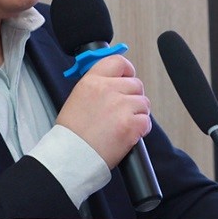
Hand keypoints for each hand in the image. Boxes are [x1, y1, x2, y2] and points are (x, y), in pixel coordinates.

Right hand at [56, 54, 151, 168]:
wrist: (72, 156)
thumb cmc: (72, 134)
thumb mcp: (77, 98)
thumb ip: (97, 86)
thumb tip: (115, 81)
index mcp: (92, 81)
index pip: (118, 62)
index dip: (127, 70)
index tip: (128, 76)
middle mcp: (108, 90)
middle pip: (136, 84)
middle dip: (133, 97)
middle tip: (124, 110)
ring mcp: (121, 106)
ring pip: (143, 103)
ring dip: (137, 113)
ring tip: (122, 125)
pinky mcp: (131, 124)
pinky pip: (146, 121)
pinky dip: (141, 129)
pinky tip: (127, 134)